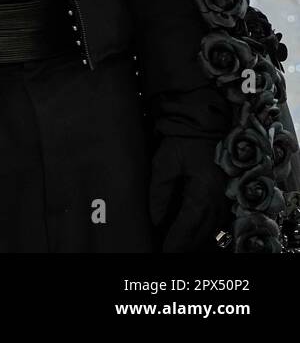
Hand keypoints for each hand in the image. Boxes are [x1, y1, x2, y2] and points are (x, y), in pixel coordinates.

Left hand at [149, 136, 231, 251]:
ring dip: (194, 240)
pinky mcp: (224, 196)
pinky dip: (202, 230)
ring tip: (176, 246)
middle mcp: (218, 200)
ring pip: (209, 229)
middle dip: (184, 245)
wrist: (206, 126)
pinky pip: (215, 221)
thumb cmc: (184, 142)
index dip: (175, 240)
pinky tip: (191, 234)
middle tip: (168, 251)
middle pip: (201, 233)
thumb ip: (159, 190)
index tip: (164, 250)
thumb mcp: (165, 162)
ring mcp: (224, 199)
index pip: (188, 225)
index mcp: (203, 192)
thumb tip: (154, 217)